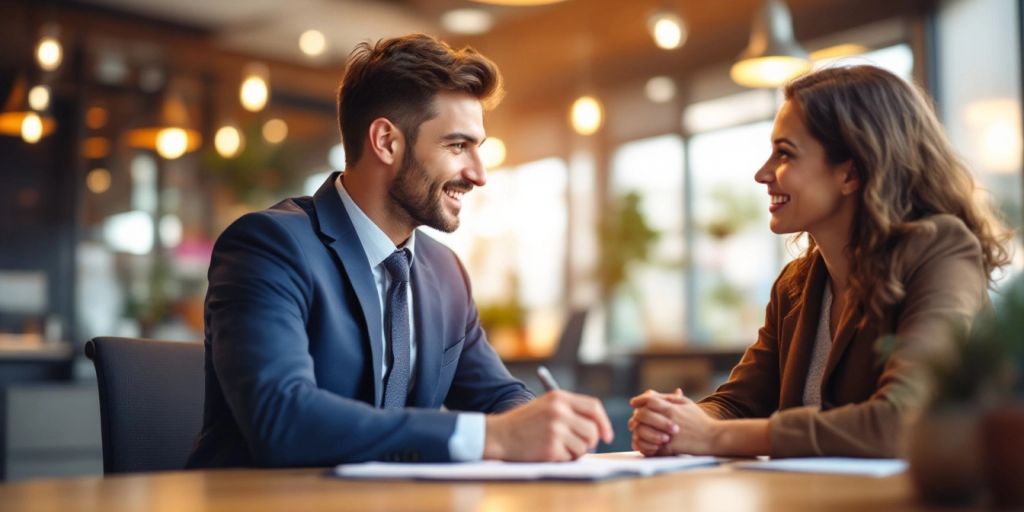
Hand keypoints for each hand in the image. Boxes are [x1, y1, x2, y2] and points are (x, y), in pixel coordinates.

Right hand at [483, 390, 613, 461]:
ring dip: (575, 451)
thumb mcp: (546, 406)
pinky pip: (570, 457)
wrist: (499, 435)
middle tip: (580, 446)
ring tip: (558, 447)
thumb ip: (570, 411)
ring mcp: (555, 430)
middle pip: (592, 429)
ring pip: (584, 446)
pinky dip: (563, 458)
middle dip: (590, 441)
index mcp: (559, 398)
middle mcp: (559, 411)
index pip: (594, 407)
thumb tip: (598, 428)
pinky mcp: (551, 448)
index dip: (604, 422)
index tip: (607, 435)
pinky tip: (548, 452)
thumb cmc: (524, 422)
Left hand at [628, 389, 719, 455]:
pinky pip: (649, 447)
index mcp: (672, 408)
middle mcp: (668, 420)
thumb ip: (668, 398)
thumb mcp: (686, 404)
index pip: (648, 400)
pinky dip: (643, 444)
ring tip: (637, 431)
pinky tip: (642, 442)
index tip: (634, 403)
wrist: (713, 438)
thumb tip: (650, 393)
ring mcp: (668, 435)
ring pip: (642, 431)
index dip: (639, 400)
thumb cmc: (699, 420)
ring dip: (637, 430)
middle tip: (634, 419)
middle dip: (635, 416)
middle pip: (642, 414)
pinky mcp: (669, 449)